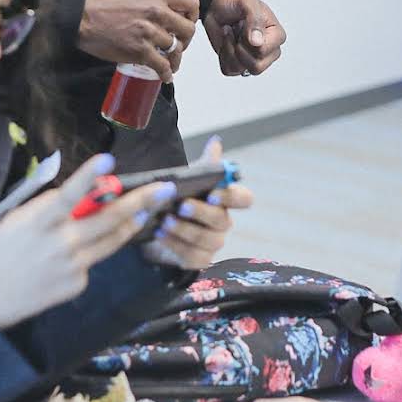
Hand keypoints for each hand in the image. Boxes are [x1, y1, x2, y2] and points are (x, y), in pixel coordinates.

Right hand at [0, 154, 176, 328]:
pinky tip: (82, 247)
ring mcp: (73, 267)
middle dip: (139, 202)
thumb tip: (83, 193)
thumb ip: (50, 206)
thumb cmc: (3, 250)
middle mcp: (61, 245)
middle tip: (164, 189)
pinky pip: (94, 259)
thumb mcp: (18, 220)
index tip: (109, 159)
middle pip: (107, 220)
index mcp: (40, 224)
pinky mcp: (79, 283)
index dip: (88, 177)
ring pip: (112, 240)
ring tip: (147, 209)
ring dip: (132, 223)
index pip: (68, 196)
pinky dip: (94, 248)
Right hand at [80, 0, 200, 81]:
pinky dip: (166, 73)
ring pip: (176, 49)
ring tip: (171, 62)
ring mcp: (149, 32)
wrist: (84, 18)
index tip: (187, 22)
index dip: (193, 15)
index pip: (191, 3)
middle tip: (179, 44)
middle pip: (188, 30)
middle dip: (186, 40)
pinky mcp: (140, 51)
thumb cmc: (105, 4)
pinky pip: (162, 65)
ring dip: (175, 58)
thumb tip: (167, 8)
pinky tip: (165, 76)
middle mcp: (157, 12)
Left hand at [141, 136, 252, 269]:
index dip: (231, 197)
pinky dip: (176, 245)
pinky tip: (161, 235)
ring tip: (165, 221)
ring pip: (207, 240)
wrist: (157, 226)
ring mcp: (213, 243)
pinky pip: (194, 257)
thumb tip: (216, 142)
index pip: (244, 199)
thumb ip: (204, 166)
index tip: (212, 193)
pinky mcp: (199, 259)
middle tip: (181, 206)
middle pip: (222, 220)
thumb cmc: (177, 200)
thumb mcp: (187, 181)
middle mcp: (223, 222)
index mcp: (225, 201)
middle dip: (201, 213)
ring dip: (184, 230)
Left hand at [204, 0, 284, 76]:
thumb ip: (254, 19)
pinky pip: (229, 70)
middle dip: (239, 48)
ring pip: (241, 69)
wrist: (219, 8)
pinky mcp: (239, 65)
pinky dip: (223, 55)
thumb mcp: (247, 2)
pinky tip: (226, 42)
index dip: (248, 39)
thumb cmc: (236, 4)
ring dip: (229, 49)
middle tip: (237, 31)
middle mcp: (269, 51)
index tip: (244, 23)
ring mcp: (255, 59)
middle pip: (256, 66)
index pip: (263, 51)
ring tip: (231, 34)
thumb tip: (257, 42)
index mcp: (277, 36)